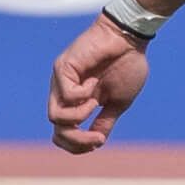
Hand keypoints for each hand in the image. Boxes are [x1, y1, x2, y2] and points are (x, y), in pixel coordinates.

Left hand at [48, 15, 152, 150]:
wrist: (129, 38)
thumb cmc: (126, 65)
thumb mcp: (117, 102)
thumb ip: (104, 121)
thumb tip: (96, 143)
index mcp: (75, 103)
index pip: (63, 134)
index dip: (76, 146)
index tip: (98, 142)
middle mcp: (63, 93)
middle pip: (56, 129)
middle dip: (77, 140)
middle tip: (97, 138)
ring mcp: (60, 81)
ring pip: (55, 116)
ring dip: (80, 115)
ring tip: (95, 101)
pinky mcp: (62, 68)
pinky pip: (66, 95)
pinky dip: (83, 95)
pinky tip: (94, 82)